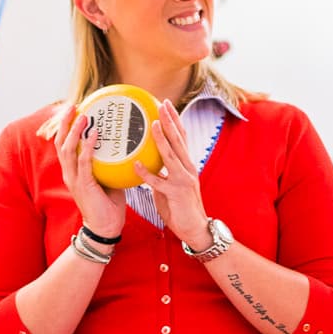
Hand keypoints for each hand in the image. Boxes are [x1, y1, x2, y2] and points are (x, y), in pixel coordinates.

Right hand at [55, 104, 126, 236]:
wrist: (106, 227)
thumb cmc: (109, 203)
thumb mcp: (108, 178)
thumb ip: (110, 162)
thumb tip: (125, 145)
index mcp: (73, 170)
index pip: (64, 144)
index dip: (66, 126)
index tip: (73, 109)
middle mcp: (69, 172)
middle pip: (60, 142)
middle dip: (64, 123)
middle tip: (72, 105)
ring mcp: (74, 179)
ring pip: (68, 149)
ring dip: (75, 131)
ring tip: (83, 115)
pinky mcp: (83, 185)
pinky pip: (83, 162)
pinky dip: (87, 147)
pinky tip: (94, 135)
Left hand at [135, 100, 209, 248]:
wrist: (196, 229)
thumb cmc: (181, 208)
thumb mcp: (171, 186)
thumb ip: (162, 173)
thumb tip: (147, 164)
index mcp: (187, 165)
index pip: (181, 138)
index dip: (175, 120)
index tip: (167, 105)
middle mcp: (188, 168)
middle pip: (179, 140)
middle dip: (171, 121)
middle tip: (163, 104)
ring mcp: (183, 180)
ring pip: (171, 155)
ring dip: (162, 139)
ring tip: (153, 124)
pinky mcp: (176, 193)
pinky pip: (158, 181)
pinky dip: (147, 173)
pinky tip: (136, 164)